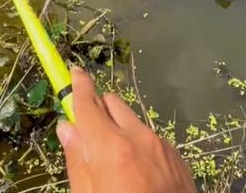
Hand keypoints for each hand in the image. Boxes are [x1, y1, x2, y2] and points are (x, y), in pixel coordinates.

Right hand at [56, 67, 195, 192]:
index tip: (73, 70)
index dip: (78, 85)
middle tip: (88, 130)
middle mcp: (139, 137)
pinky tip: (138, 174)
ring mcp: (162, 146)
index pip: (89, 104)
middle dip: (98, 109)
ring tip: (114, 162)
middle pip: (113, 104)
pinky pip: (151, 139)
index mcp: (112, 148)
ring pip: (133, 122)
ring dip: (119, 129)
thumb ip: (78, 162)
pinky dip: (139, 145)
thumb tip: (67, 127)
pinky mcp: (178, 158)